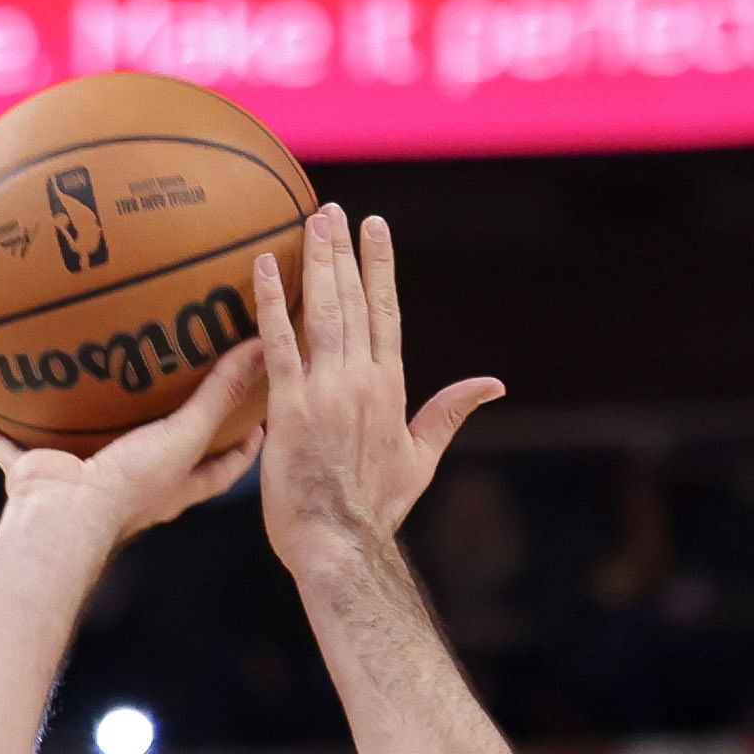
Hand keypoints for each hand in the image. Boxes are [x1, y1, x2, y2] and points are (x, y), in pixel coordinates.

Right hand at [0, 339, 264, 550]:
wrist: (65, 518)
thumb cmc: (130, 485)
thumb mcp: (184, 435)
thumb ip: (219, 394)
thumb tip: (261, 346)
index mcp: (170, 488)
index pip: (220, 471)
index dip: (242, 450)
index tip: (257, 424)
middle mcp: (129, 488)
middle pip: (157, 461)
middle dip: (166, 436)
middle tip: (177, 395)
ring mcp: (82, 484)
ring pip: (85, 453)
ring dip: (81, 429)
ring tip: (83, 390)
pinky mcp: (38, 478)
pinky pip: (13, 452)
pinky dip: (0, 436)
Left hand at [251, 204, 500, 567]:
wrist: (341, 544)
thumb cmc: (375, 509)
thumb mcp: (420, 459)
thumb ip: (448, 414)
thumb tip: (492, 385)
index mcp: (390, 387)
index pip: (386, 312)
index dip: (380, 267)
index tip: (375, 228)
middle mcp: (361, 379)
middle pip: (353, 301)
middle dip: (342, 251)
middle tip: (331, 209)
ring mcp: (326, 391)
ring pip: (321, 312)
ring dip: (315, 262)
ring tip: (309, 221)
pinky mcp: (290, 408)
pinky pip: (279, 344)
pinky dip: (271, 303)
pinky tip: (261, 267)